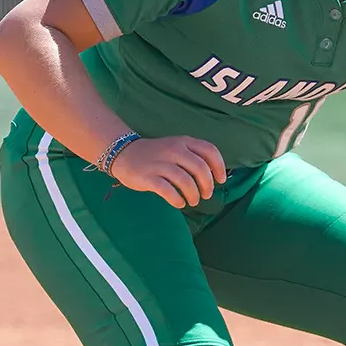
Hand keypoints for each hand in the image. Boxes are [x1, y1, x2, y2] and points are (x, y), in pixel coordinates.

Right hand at [108, 136, 226, 207]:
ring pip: (185, 181)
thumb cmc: (156, 154)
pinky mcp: (148, 177)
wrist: (124, 154)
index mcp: (183, 142)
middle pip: (200, 169)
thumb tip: (213, 177)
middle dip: (207, 185)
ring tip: (193, 201)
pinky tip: (179, 203)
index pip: (209, 151)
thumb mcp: (176, 147)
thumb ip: (193, 157)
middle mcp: (174, 150)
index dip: (219, 167)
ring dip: (193, 195)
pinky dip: (177, 199)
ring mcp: (160, 163)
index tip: (221, 180)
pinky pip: (168, 191)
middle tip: (206, 195)